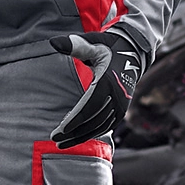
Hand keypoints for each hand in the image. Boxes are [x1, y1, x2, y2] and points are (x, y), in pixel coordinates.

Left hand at [55, 30, 140, 146]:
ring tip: (63, 143)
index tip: (59, 131)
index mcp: (108, 81)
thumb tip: (53, 42)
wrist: (132, 53)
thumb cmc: (107, 47)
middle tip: (55, 139)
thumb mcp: (91, 43)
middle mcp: (116, 96)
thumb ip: (73, 44)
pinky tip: (78, 136)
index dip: (74, 120)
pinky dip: (92, 133)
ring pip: (100, 126)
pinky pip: (106, 126)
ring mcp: (121, 105)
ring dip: (81, 136)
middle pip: (92, 120)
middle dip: (73, 132)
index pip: (88, 106)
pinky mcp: (122, 110)